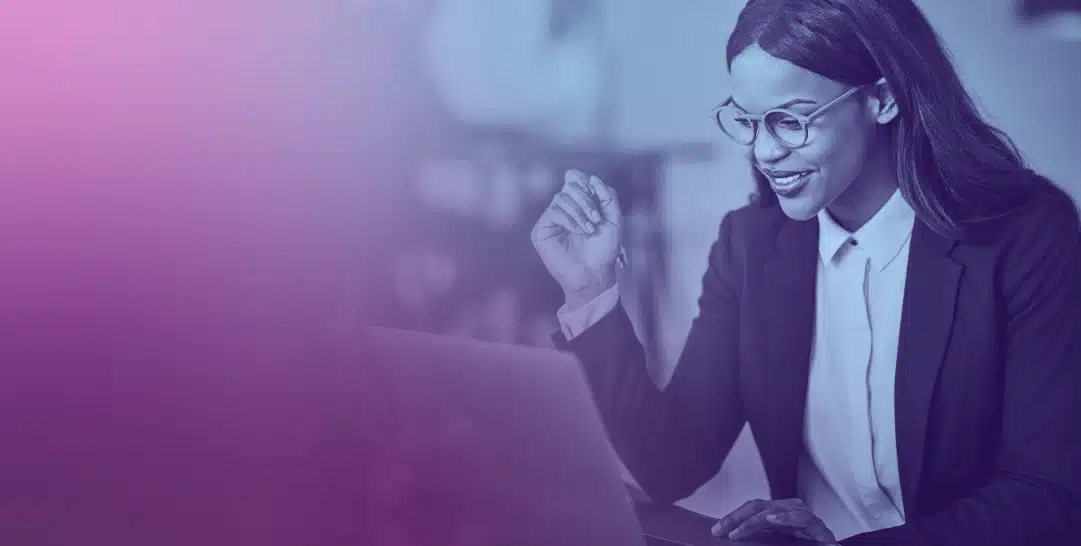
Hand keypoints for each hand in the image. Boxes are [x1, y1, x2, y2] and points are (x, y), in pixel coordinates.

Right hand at [530, 169, 621, 308]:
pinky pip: (553, 211)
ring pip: (561, 197)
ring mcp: (552, 218)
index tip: (595, 194)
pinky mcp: (542, 229)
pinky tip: (577, 231)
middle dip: (586, 199)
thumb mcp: (614, 219)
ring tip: (588, 229)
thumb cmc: (604, 250)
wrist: (595, 273)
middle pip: (569, 185)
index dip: (583, 180)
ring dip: (579, 212)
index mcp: (580, 203)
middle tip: (596, 218)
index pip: (575, 179)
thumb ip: (607, 196)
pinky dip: (568, 219)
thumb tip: (592, 178)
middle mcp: (565, 208)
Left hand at [711, 498, 838, 544]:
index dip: (732, 517)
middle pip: (757, 507)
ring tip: (737, 531)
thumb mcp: (775, 541)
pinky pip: (801, 518)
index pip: (751, 509)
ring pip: (773, 511)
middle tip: (720, 530)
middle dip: (736, 518)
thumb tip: (731, 536)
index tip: (716, 529)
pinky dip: (785, 518)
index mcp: (778, 512)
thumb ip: (759, 537)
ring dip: (753, 521)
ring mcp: (804, 515)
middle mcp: (789, 509)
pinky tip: (772, 520)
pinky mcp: (818, 526)